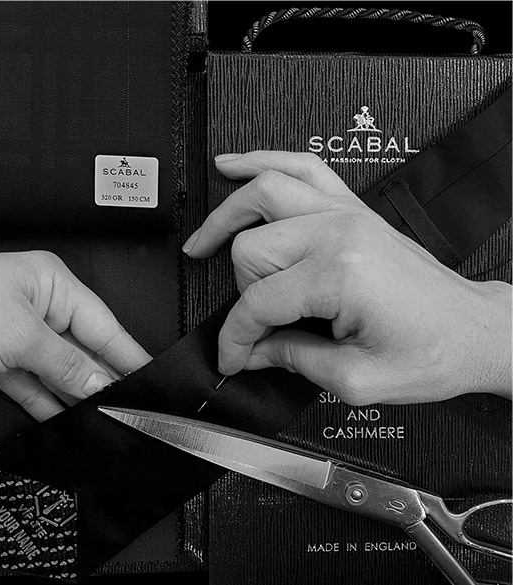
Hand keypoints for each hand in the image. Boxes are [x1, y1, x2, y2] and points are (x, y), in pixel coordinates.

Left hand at [0, 251, 151, 419]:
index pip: (102, 323)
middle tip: (126, 404)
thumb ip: (67, 364)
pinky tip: (64, 416)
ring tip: (101, 416)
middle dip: (101, 376)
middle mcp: (35, 306)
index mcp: (50, 283)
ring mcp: (14, 334)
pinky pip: (31, 384)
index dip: (127, 352)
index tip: (148, 375)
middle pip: (81, 348)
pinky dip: (46, 401)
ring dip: (75, 393)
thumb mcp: (20, 336)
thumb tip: (101, 383)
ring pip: (58, 369)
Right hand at [183, 151, 510, 404]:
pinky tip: (235, 166)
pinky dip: (261, 162)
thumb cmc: (432, 350)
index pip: (257, 302)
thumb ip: (291, 359)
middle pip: (251, 248)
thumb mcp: (355, 378)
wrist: (471, 329)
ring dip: (226, 216)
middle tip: (250, 322)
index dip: (237, 337)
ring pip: (263, 192)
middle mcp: (340, 233)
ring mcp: (345, 213)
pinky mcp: (351, 208)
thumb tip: (252, 350)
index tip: (233, 356)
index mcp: (340, 275)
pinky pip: (300, 166)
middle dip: (240, 292)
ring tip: (203, 239)